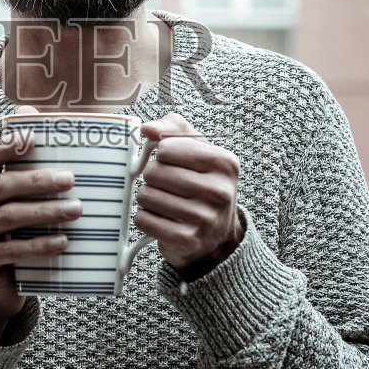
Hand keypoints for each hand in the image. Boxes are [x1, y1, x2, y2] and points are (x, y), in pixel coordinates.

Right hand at [0, 106, 80, 341]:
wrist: (0, 282)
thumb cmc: (16, 232)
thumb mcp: (21, 202)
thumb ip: (28, 167)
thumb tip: (32, 112)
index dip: (7, 145)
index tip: (34, 138)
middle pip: (1, 186)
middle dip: (37, 181)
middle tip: (70, 179)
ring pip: (7, 216)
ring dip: (44, 211)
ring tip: (76, 210)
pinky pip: (11, 250)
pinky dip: (39, 245)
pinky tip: (62, 242)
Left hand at [133, 112, 243, 273]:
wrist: (215, 235)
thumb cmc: (202, 184)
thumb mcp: (198, 150)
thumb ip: (172, 128)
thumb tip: (147, 128)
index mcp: (224, 163)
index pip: (166, 147)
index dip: (161, 154)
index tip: (170, 162)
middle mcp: (219, 191)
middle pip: (154, 171)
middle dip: (152, 177)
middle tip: (164, 184)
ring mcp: (205, 219)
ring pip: (146, 195)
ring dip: (147, 198)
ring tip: (163, 201)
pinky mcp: (187, 240)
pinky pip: (144, 219)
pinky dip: (145, 218)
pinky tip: (159, 218)